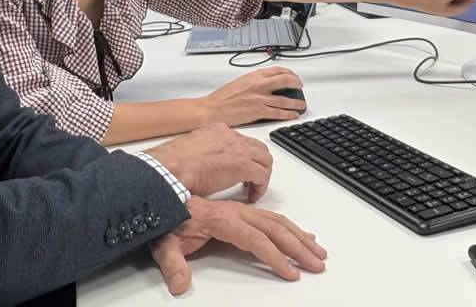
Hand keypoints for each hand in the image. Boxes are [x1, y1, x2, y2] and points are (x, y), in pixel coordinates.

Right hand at [146, 123, 273, 201]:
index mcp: (216, 131)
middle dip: (258, 164)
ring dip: (262, 175)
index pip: (240, 141)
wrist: (169, 170)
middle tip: (252, 180)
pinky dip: (260, 187)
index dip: (244, 157)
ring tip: (253, 189)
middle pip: (257, 148)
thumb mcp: (190, 154)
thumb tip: (206, 169)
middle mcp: (229, 135)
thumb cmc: (171, 166)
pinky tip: (252, 197)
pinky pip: (262, 175)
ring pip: (264, 159)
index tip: (240, 170)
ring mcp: (238, 147)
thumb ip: (204, 156)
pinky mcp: (242, 164)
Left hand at [151, 197, 326, 294]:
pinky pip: (270, 217)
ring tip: (317, 252)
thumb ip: (172, 262)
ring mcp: (239, 210)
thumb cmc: (163, 218)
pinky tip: (301, 235)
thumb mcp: (162, 241)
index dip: (275, 257)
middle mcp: (235, 212)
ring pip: (277, 221)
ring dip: (300, 237)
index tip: (291, 274)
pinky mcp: (239, 211)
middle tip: (318, 265)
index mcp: (222, 218)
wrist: (157, 191)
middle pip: (275, 228)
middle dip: (298, 248)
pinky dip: (290, 227)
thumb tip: (180, 284)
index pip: (256, 240)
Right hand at [201, 67, 304, 125]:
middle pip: (285, 81)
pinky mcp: (258, 112)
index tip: (294, 77)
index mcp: (254, 76)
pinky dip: (288, 114)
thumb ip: (255, 80)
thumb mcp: (240, 82)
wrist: (212, 109)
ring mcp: (259, 99)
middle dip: (297, 84)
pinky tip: (293, 115)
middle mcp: (259, 85)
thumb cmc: (223, 98)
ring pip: (284, 100)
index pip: (278, 70)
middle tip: (300, 87)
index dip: (290, 73)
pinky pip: (278, 113)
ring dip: (296, 103)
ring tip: (301, 105)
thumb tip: (267, 82)